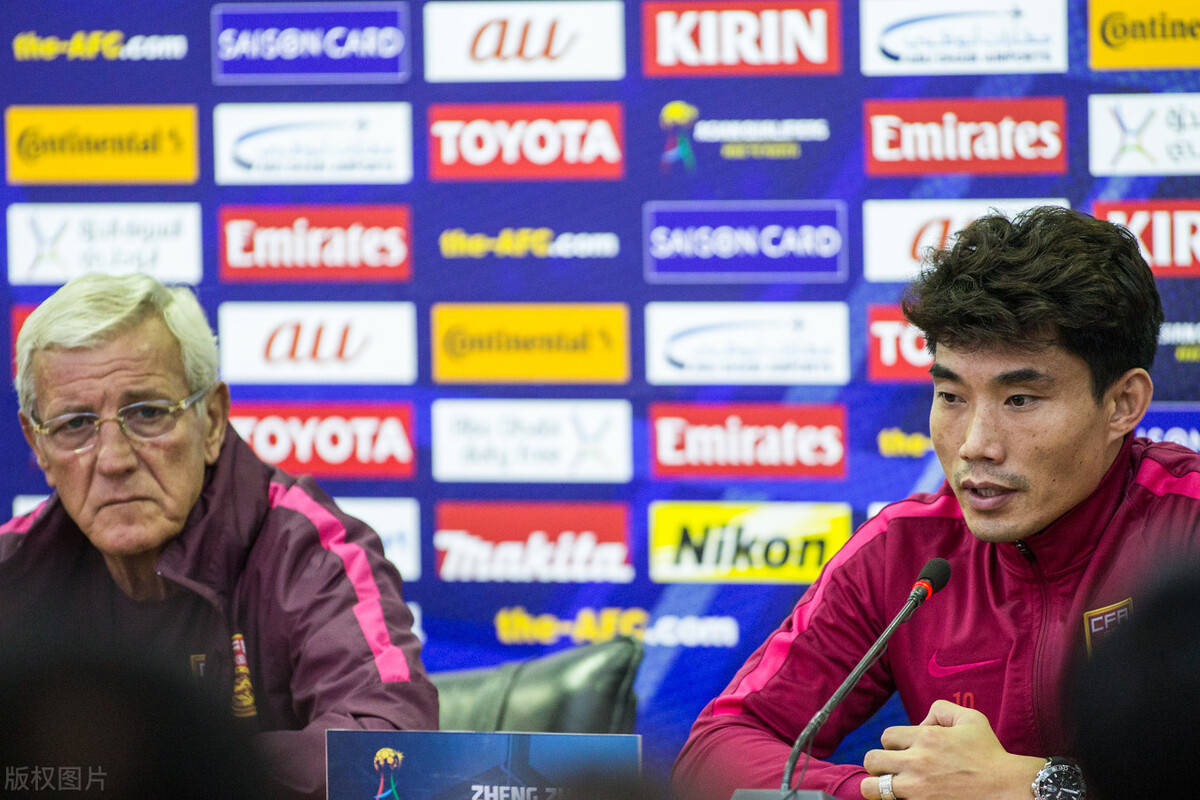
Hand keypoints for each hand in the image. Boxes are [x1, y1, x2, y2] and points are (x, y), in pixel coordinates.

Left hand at [859, 700, 1043, 799]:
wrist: (1007, 789)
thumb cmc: (990, 754)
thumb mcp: (970, 719)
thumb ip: (941, 709)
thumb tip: (921, 721)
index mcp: (926, 738)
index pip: (887, 736)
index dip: (895, 743)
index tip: (907, 749)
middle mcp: (917, 763)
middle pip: (872, 760)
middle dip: (880, 763)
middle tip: (894, 768)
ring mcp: (917, 790)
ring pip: (872, 788)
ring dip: (878, 786)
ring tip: (891, 786)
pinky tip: (905, 797)